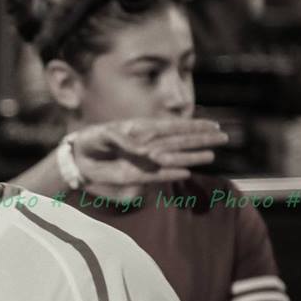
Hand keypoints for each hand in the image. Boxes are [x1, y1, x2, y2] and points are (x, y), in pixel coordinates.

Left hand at [72, 118, 227, 185]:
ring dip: (192, 157)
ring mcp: (144, 161)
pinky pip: (158, 176)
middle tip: (223, 137)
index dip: (193, 126)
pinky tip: (188, 171)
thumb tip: (144, 150)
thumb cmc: (91, 140)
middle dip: (201, 139)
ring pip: (173, 159)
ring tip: (212, 155)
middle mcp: (147, 145)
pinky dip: (172, 174)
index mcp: (141, 130)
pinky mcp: (136, 176)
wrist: (77, 158)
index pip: (172, 127)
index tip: (213, 124)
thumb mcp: (104, 135)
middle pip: (179, 142)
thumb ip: (124, 140)